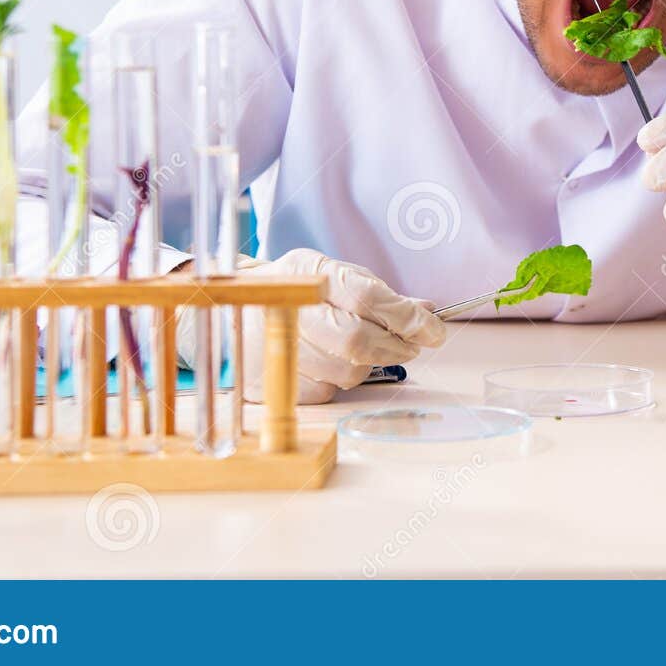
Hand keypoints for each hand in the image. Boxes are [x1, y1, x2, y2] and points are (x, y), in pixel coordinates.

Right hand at [178, 248, 445, 404]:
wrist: (230, 307)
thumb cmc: (297, 288)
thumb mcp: (336, 275)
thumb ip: (381, 293)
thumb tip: (427, 312)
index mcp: (308, 272)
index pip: (367, 297)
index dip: (406, 317)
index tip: (434, 329)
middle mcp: (289, 308)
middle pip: (357, 340)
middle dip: (396, 347)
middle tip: (412, 345)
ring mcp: (275, 347)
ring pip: (346, 372)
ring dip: (372, 365)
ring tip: (370, 349)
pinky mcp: (270, 382)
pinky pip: (326, 392)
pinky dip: (341, 380)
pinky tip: (334, 362)